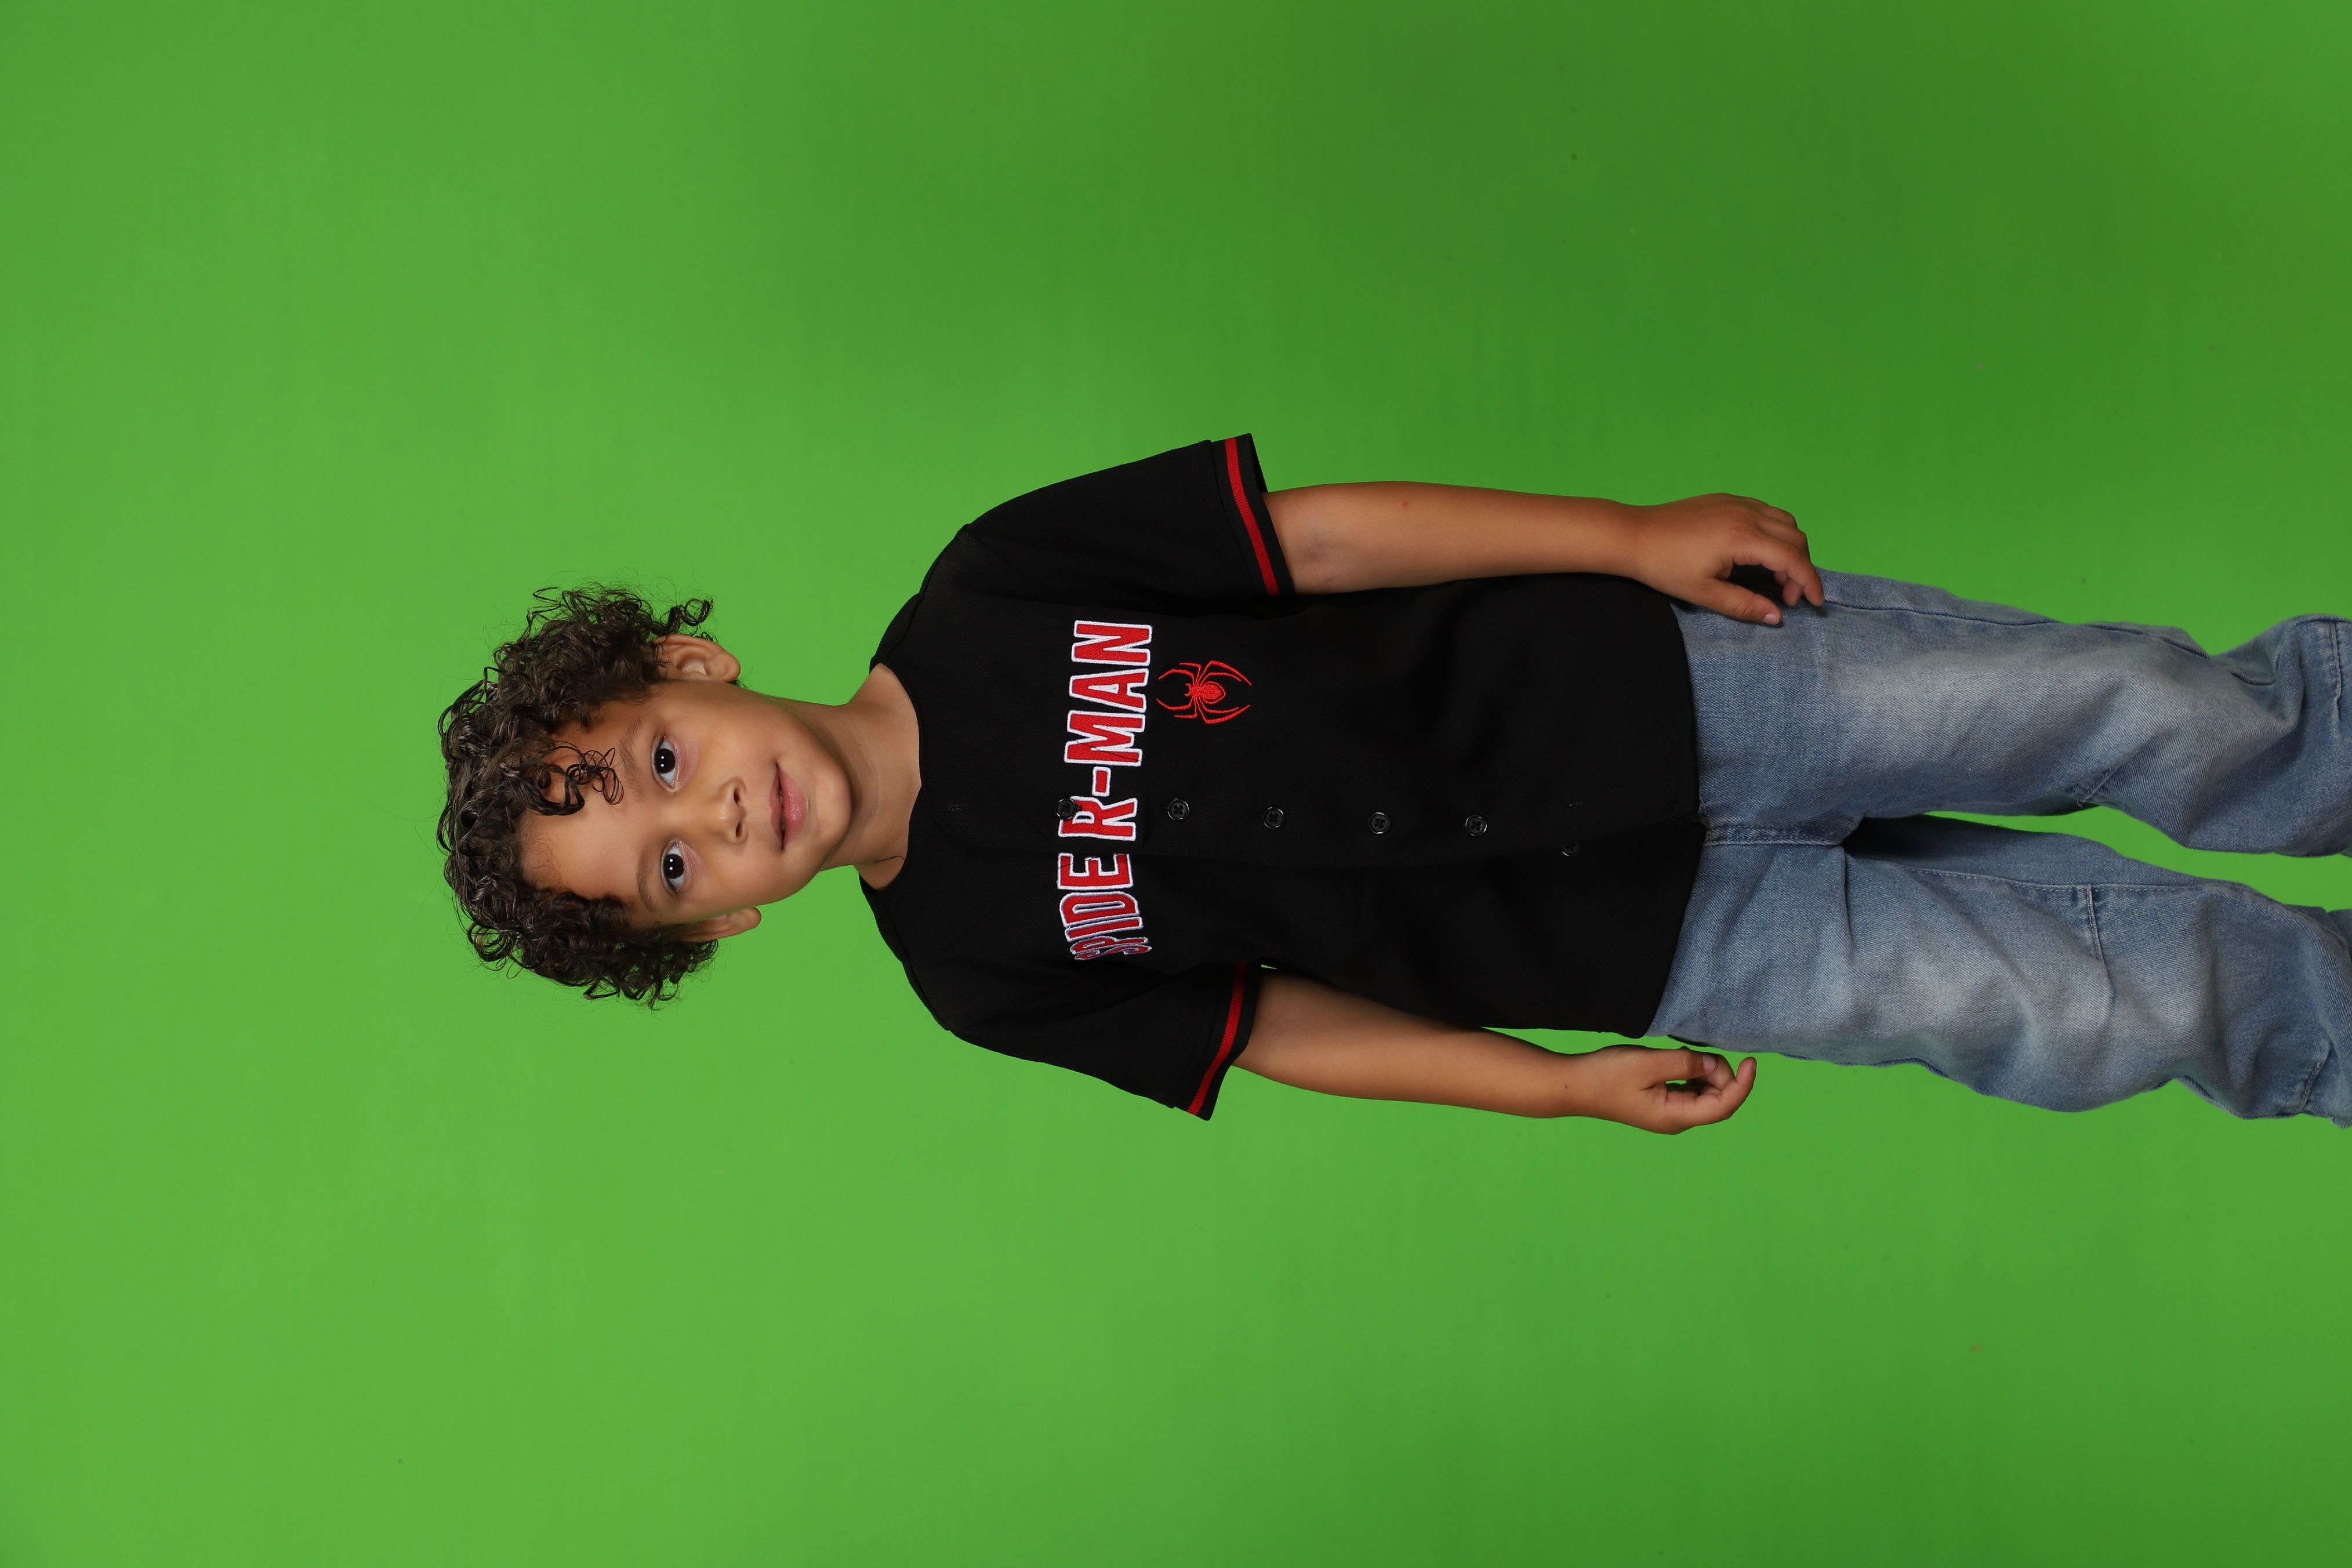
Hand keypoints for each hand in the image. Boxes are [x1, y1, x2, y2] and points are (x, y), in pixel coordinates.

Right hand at [1564, 1044, 1756, 1132]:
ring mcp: (1669, 1112)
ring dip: (1704, 1072)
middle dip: (1719, 1073)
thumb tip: (1711, 1064)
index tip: (1752, 1061)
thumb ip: (1685, 1063)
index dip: (1743, 1084)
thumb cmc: (1607, 1076)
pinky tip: (1676, 1061)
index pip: (1724, 1106)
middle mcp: (1677, 1119)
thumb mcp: (1648, 1063)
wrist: (1575, 1085)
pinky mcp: (1661, 1102)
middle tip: (1697, 1052)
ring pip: (1705, 1093)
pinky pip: (1690, 1089)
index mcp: (1675, 1116)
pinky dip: (1692, 1073)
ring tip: (1679, 1056)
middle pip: (1718, 1098)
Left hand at [1619, 494, 1822, 623]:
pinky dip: (1775, 533)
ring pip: (1784, 521)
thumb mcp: (1704, 593)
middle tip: (1788, 596)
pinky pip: (1766, 512)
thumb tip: (1776, 616)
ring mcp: (1737, 503)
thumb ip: (1744, 605)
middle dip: (1801, 568)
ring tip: (1775, 577)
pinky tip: (1760, 554)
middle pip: (1795, 538)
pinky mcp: (1727, 500)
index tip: (1815, 603)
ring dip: (1790, 548)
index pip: (1792, 558)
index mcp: (1742, 537)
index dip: (1809, 582)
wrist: (1633, 535)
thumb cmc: (1663, 566)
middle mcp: (1745, 514)